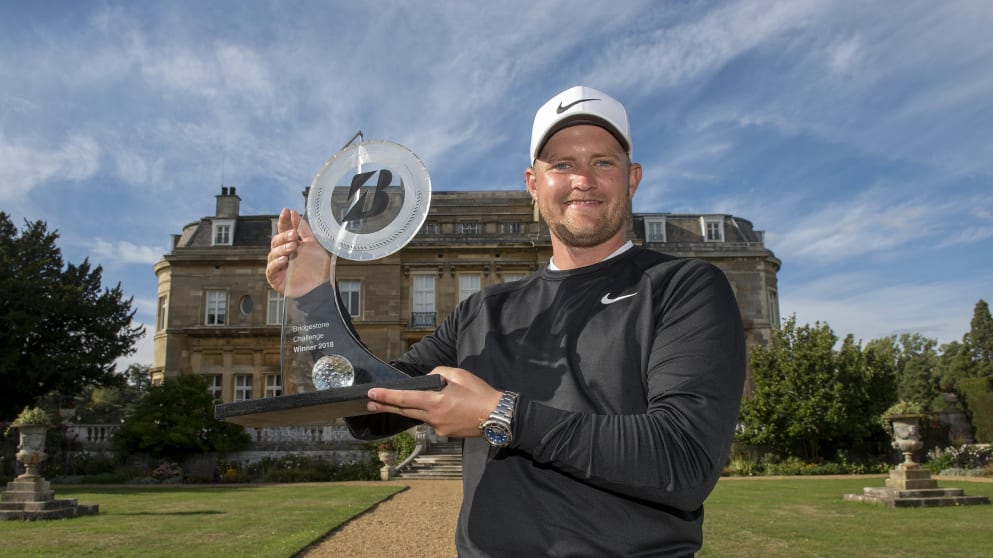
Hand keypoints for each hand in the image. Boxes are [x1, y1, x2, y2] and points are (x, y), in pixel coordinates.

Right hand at [266, 208, 330, 296]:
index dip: (284, 220)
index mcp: (291, 244)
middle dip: (284, 236)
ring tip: (292, 248)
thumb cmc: (318, 268)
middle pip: (276, 240)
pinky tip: (284, 260)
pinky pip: (271, 268)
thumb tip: (294, 213)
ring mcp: (278, 265)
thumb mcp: (314, 245)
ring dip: (282, 248)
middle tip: (294, 235)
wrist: (321, 288)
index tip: (286, 211)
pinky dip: (277, 263)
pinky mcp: (275, 278)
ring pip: (273, 253)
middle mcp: (283, 253)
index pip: (284, 230)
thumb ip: (304, 230)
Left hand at [366, 367, 503, 438]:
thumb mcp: (459, 374)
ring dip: (409, 409)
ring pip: (419, 416)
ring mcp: (438, 428)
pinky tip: (439, 408)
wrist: (498, 417)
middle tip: (369, 404)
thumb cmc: (480, 393)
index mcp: (436, 402)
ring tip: (397, 402)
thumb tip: (427, 380)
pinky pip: (431, 421)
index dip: (386, 397)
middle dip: (386, 406)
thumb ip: (438, 374)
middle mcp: (433, 418)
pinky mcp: (445, 434)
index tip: (371, 395)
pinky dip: (429, 413)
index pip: (405, 399)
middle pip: (404, 411)